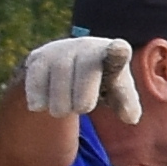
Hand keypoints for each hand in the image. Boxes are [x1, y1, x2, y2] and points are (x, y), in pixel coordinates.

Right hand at [15, 33, 136, 120]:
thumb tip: (130, 118)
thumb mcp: (117, 92)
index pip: (117, 53)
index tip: (120, 49)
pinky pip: (35, 76)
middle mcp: (87, 47)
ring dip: (60, 100)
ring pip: (59, 73)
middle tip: (82, 109)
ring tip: (62, 112)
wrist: (70, 64)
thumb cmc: (101, 81)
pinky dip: (37, 94)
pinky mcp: (39, 57)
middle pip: (86, 71)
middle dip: (83, 96)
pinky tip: (38, 107)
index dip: (118, 52)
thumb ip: (127, 104)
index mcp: (112, 55)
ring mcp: (61, 50)